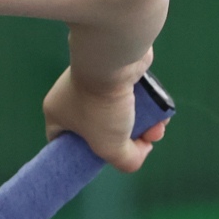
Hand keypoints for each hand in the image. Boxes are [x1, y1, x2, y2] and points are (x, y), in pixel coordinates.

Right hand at [42, 66, 168, 172]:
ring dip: (143, 124)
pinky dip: (147, 105)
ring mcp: (95, 80)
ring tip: (158, 128)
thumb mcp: (111, 148)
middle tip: (142, 142)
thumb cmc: (102, 106)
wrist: (114, 58)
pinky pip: (131, 95)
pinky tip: (161, 113)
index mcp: (58, 113)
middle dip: (126, 140)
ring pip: (120, 112)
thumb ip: (126, 160)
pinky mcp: (116, 69)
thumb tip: (143, 148)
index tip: (104, 158)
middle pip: (100, 129)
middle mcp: (72, 95)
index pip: (64, 142)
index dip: (83, 155)